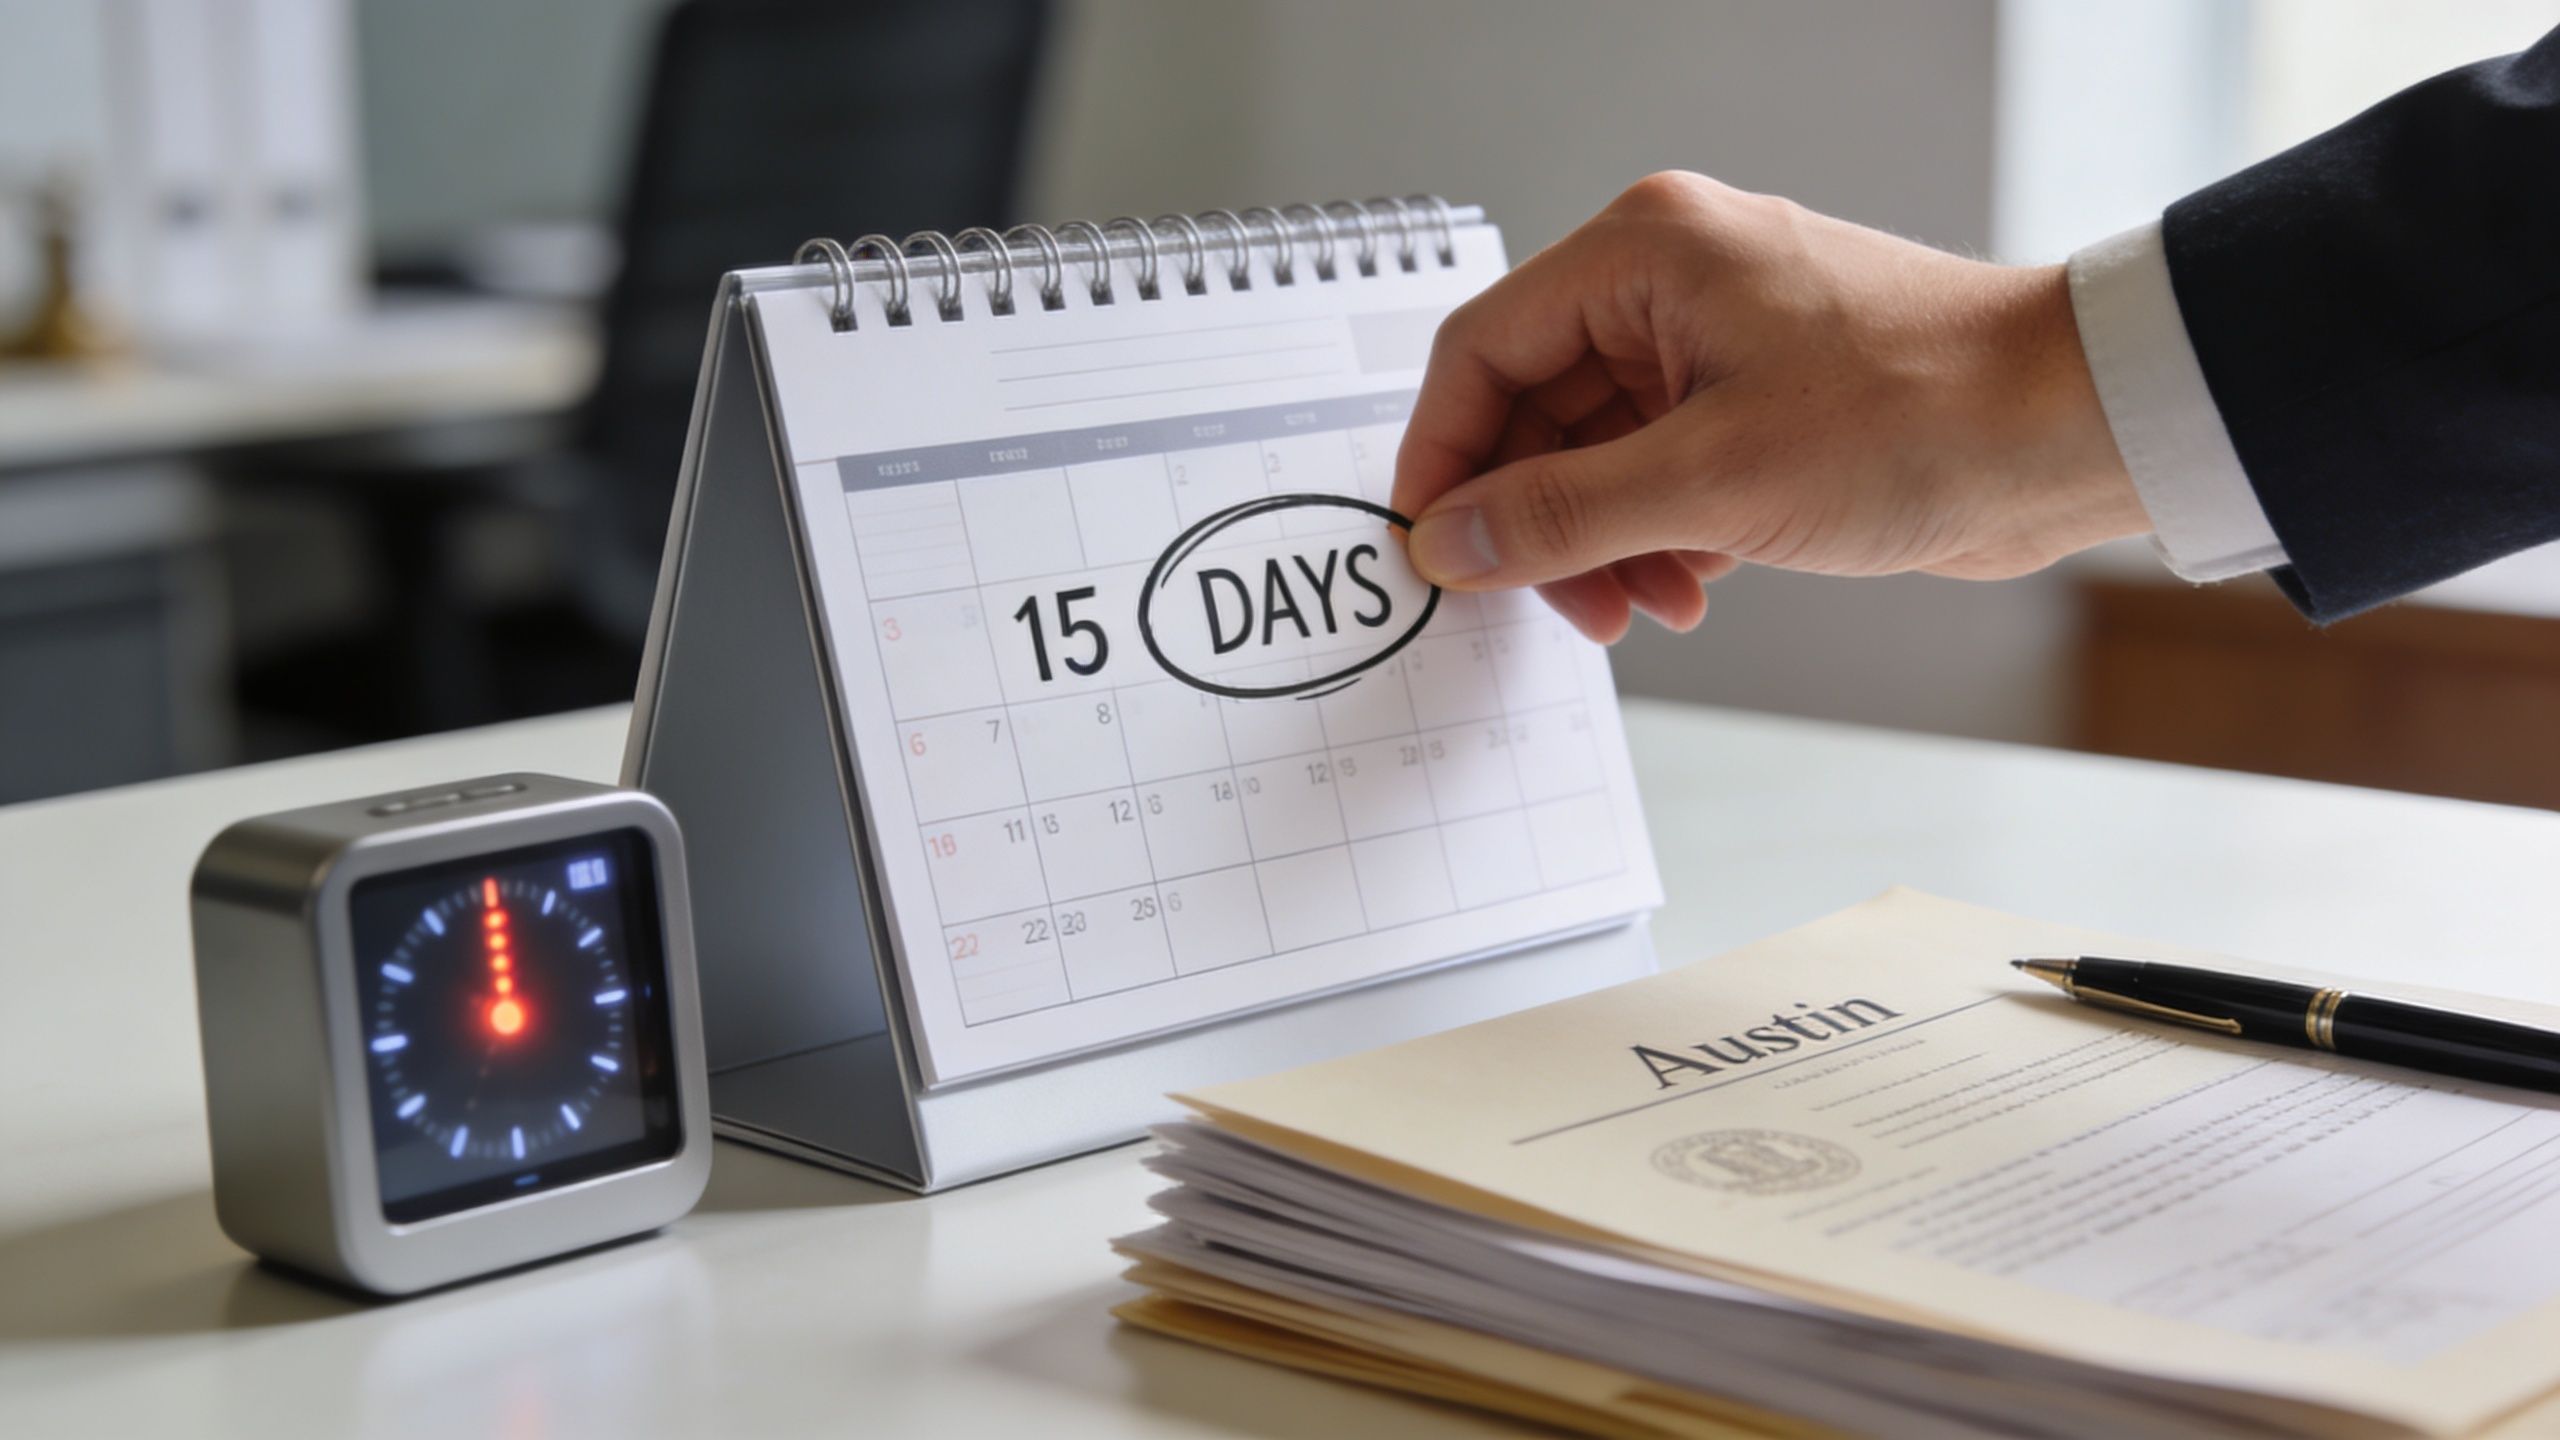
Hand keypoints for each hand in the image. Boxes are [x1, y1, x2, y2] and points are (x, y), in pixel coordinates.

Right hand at [1390, 172, 2147, 642]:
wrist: (2073, 431)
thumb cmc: (1923, 412)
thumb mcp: (1711, 481)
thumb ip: (1559, 516)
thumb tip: (1451, 541)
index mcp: (1644, 254)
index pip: (1482, 351)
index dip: (1444, 459)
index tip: (1434, 549)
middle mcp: (1670, 285)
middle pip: (1535, 412)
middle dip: (1539, 522)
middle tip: (1553, 604)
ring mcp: (1716, 346)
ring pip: (1596, 457)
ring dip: (1602, 545)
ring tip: (1640, 609)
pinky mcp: (1758, 405)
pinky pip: (1659, 476)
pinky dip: (1657, 541)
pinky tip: (1688, 592)